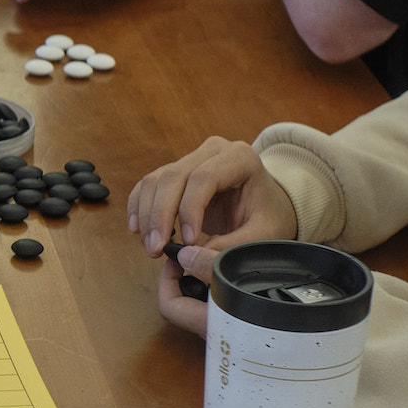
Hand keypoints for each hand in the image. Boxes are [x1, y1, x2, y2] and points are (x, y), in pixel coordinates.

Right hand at [126, 137, 299, 256]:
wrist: (267, 207)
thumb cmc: (269, 218)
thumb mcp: (264, 235)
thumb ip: (233, 246)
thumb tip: (192, 257)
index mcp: (240, 158)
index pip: (204, 177)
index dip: (189, 210)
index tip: (188, 241)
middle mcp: (213, 151)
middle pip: (173, 176)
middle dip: (159, 215)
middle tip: (156, 249)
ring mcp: (192, 158)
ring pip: (155, 180)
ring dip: (147, 215)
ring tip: (151, 247)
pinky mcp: (176, 171)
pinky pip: (148, 185)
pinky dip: (139, 207)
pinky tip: (138, 230)